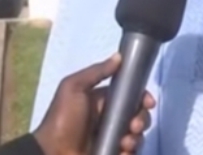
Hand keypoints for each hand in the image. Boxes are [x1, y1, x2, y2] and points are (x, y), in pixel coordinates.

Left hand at [33, 53, 156, 154]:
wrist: (53, 152)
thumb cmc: (63, 118)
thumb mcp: (73, 87)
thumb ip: (96, 72)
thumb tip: (119, 56)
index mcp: (103, 101)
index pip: (131, 96)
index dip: (143, 98)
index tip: (148, 102)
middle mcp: (110, 119)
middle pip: (138, 115)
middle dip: (142, 120)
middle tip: (134, 126)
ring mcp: (112, 138)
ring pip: (137, 135)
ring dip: (137, 138)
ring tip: (125, 143)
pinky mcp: (112, 153)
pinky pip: (130, 153)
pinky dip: (130, 153)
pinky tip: (122, 152)